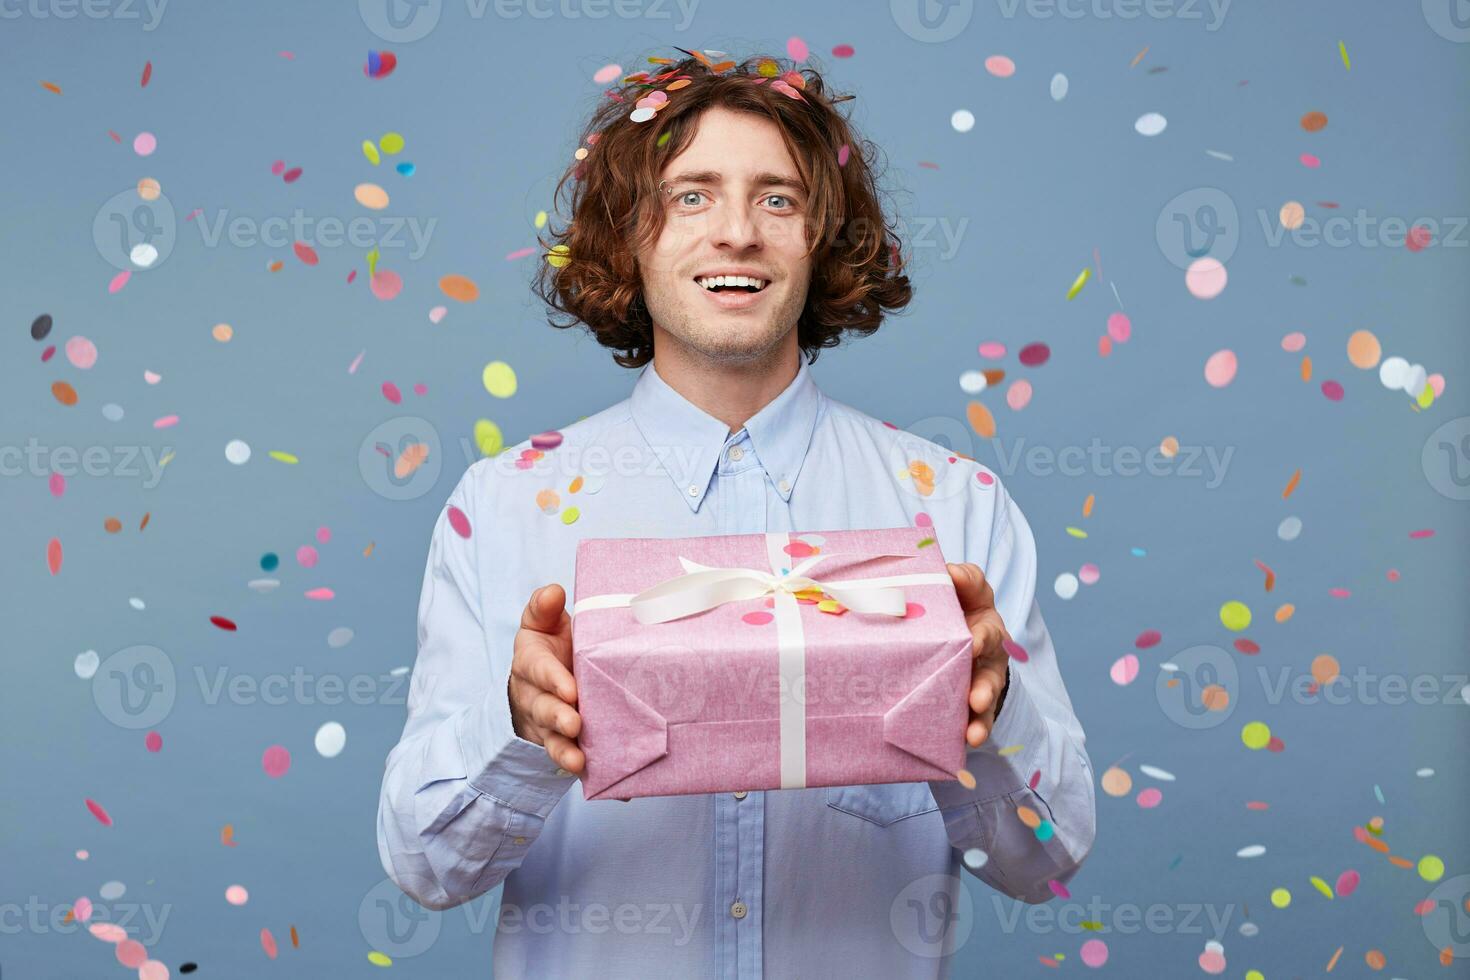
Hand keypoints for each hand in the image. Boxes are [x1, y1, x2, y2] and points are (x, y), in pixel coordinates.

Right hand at [508, 583, 584, 774]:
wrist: (543, 681)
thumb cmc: (550, 648)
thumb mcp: (543, 623)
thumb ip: (544, 608)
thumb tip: (553, 591)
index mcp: (531, 661)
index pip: (538, 668)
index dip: (552, 679)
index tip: (570, 689)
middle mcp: (534, 695)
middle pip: (542, 708)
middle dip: (557, 717)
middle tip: (575, 723)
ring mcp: (545, 723)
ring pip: (551, 738)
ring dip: (563, 749)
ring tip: (576, 759)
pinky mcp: (558, 743)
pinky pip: (565, 757)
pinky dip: (577, 766)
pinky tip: (590, 773)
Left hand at [947, 562, 1010, 748]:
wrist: (960, 638)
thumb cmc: (959, 610)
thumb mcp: (964, 591)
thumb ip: (962, 579)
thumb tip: (948, 570)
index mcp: (985, 626)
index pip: (987, 628)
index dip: (982, 636)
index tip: (973, 643)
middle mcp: (989, 656)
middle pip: (991, 672)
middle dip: (984, 685)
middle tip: (975, 697)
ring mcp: (983, 681)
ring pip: (986, 700)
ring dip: (980, 715)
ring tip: (973, 731)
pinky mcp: (975, 704)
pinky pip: (978, 721)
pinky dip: (975, 731)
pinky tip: (968, 742)